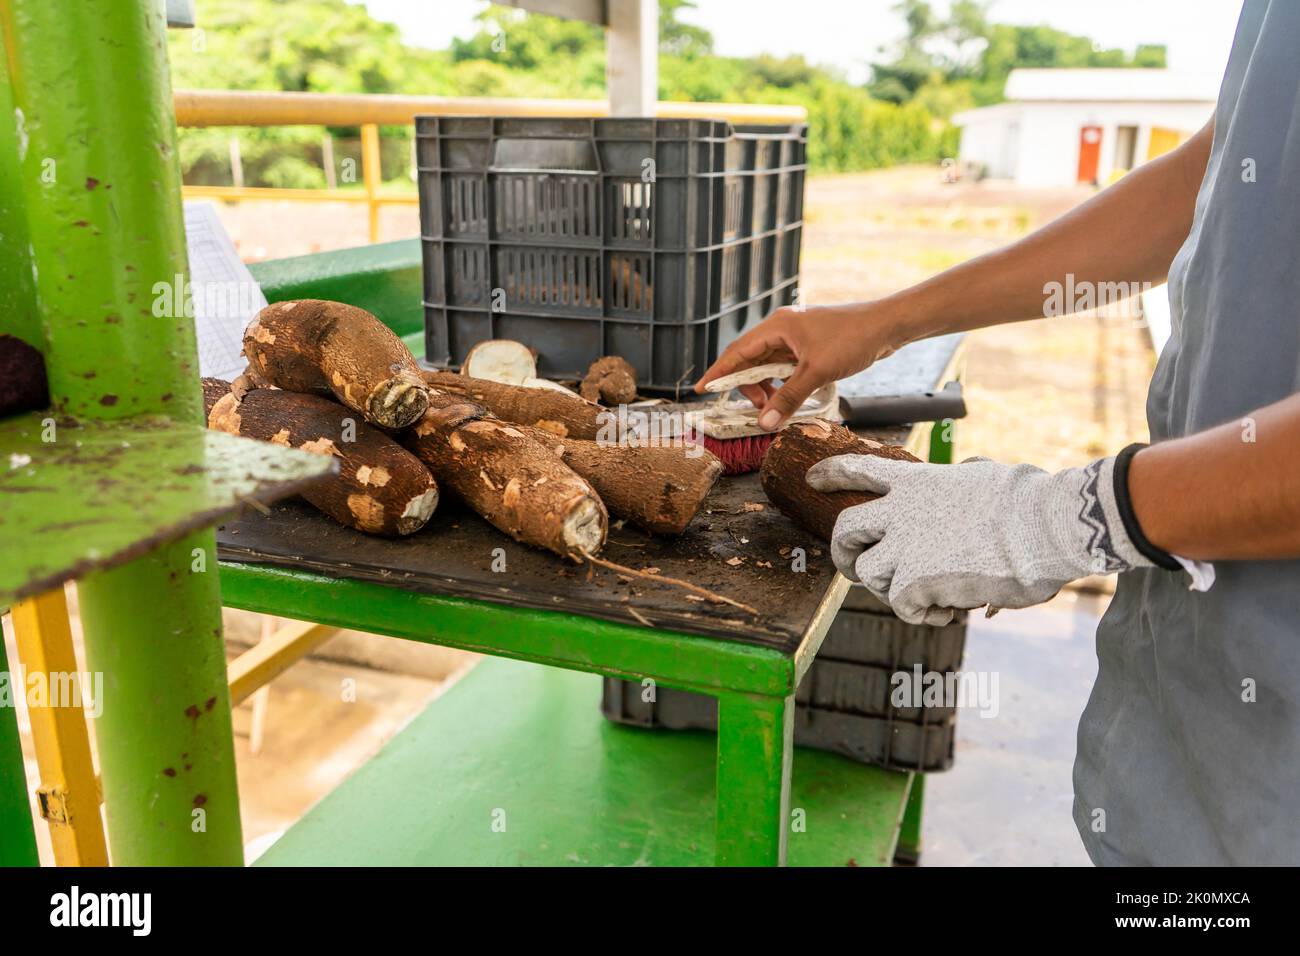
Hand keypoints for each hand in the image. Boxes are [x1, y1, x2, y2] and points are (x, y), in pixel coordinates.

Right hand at [695, 301, 907, 429]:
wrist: (886, 326)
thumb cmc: (852, 339)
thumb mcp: (816, 373)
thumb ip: (787, 398)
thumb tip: (764, 423)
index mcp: (778, 326)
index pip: (737, 351)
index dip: (718, 372)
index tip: (702, 389)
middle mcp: (782, 328)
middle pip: (751, 359)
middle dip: (749, 387)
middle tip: (757, 410)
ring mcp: (796, 336)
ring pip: (769, 365)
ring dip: (768, 387)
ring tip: (776, 408)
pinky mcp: (809, 345)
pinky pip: (786, 366)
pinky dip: (783, 383)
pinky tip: (790, 398)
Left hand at [805, 452, 1161, 624]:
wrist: (1050, 525)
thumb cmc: (1032, 503)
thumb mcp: (987, 476)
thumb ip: (965, 478)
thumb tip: (971, 473)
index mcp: (918, 481)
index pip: (859, 469)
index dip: (831, 474)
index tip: (811, 480)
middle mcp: (902, 509)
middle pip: (845, 529)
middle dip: (842, 553)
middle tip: (855, 569)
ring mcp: (906, 543)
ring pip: (871, 573)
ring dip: (893, 592)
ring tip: (929, 599)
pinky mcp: (916, 579)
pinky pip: (899, 605)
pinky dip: (920, 615)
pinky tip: (948, 612)